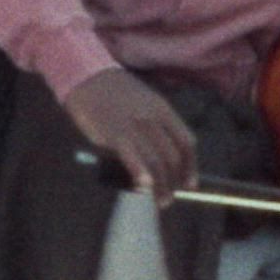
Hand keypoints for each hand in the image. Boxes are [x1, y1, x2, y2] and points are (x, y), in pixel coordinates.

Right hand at [64, 68, 197, 205]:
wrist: (88, 78)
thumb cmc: (115, 94)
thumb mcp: (145, 102)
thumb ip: (156, 126)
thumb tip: (162, 156)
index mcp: (163, 110)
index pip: (186, 142)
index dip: (191, 166)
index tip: (190, 184)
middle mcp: (153, 119)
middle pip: (173, 156)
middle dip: (175, 182)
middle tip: (170, 197)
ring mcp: (135, 127)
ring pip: (157, 162)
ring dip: (161, 186)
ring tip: (161, 202)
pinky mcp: (115, 134)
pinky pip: (133, 157)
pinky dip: (141, 173)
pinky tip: (144, 186)